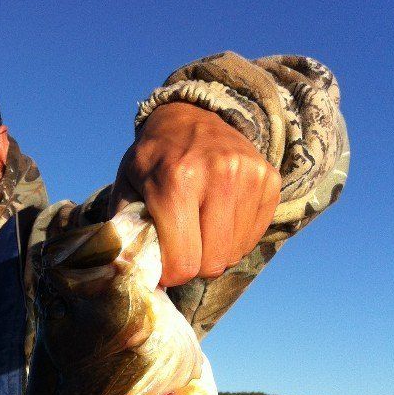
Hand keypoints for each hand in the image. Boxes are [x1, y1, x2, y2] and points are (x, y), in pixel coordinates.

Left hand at [109, 102, 281, 286]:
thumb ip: (124, 233)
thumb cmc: (153, 161)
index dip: (170, 274)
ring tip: (200, 227)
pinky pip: (253, 239)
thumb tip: (129, 276)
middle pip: (212, 264)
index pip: (183, 262)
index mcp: (176, 180)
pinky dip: (234, 239)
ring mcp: (249, 175)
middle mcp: (219, 174)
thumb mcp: (126, 188)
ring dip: (214, 252)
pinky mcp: (269, 180)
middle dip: (194, 265)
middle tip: (182, 246)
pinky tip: (220, 217)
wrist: (191, 117)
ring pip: (234, 255)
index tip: (164, 264)